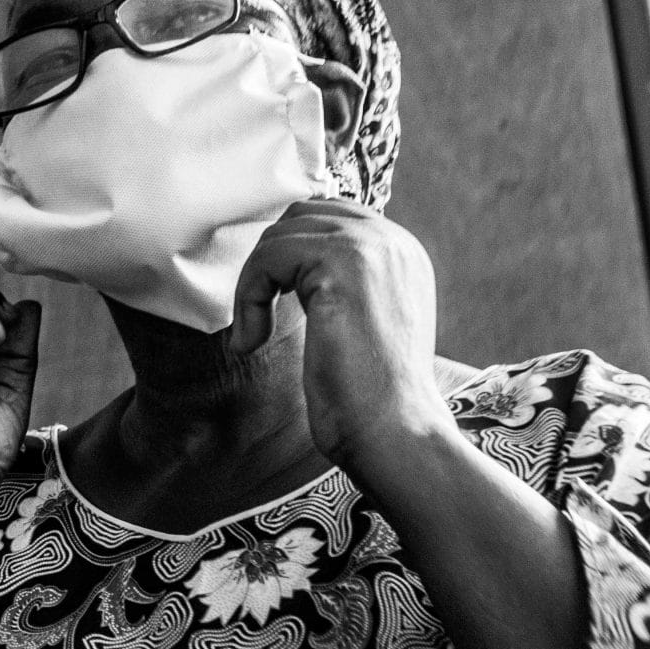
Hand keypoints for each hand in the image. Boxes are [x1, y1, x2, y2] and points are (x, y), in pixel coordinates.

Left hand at [229, 200, 453, 469]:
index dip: (285, 258)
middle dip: (266, 265)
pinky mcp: (343, 266)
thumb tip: (284, 270)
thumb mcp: (360, 324)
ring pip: (279, 236)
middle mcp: (393, 240)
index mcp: (401, 253)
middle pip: (300, 217)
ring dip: (252, 287)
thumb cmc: (370, 397)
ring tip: (252, 337)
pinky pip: (269, 258)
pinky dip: (248, 299)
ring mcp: (371, 248)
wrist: (394, 432)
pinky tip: (251, 343)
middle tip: (256, 318)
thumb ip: (338, 286)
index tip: (270, 306)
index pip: (326, 218)